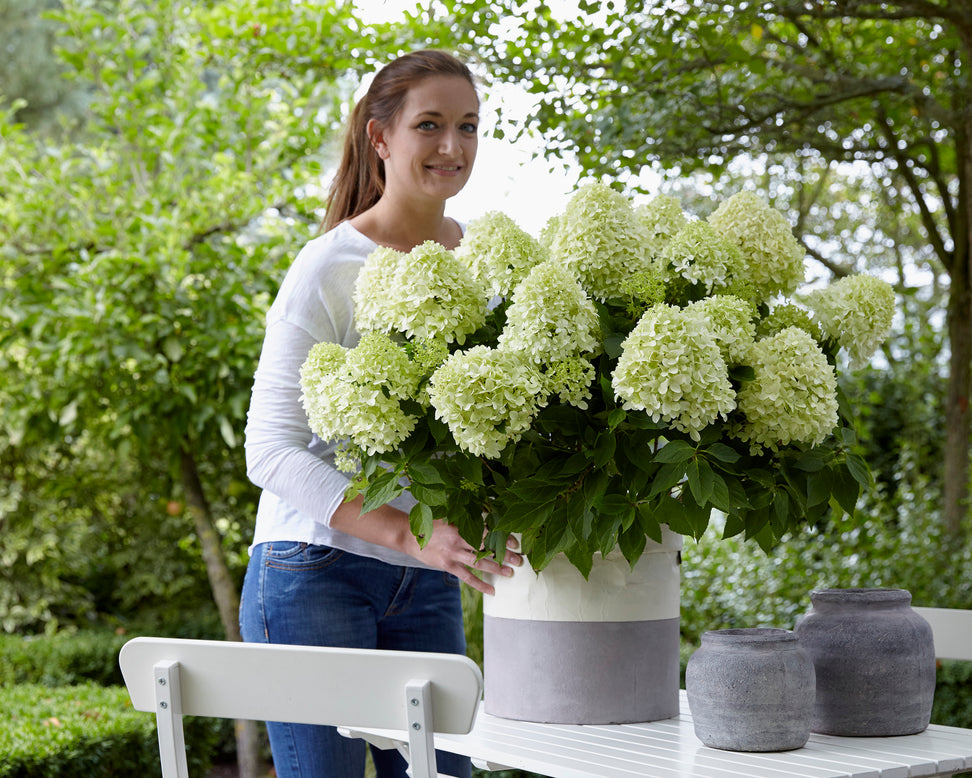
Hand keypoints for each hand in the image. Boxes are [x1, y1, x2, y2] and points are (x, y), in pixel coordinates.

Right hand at [407, 521, 521, 595]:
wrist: (409, 535)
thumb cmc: (431, 522)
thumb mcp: (448, 514)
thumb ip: (465, 515)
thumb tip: (485, 512)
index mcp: (460, 525)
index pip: (486, 532)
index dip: (501, 537)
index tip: (515, 541)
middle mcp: (459, 540)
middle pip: (486, 548)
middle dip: (504, 555)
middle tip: (519, 559)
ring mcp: (453, 555)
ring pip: (479, 563)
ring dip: (496, 568)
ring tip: (510, 572)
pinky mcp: (448, 566)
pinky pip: (467, 577)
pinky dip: (480, 585)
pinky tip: (492, 590)